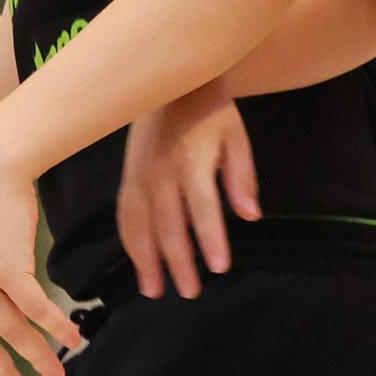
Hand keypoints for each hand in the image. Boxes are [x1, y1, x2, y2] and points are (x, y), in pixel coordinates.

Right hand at [114, 83, 255, 299]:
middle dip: (179, 262)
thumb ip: (241, 176)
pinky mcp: (127, 179)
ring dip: (146, 261)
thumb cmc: (209, 111)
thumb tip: (250, 216)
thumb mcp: (235, 135)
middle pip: (168, 225)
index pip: (202, 208)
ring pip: (139, 226)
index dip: (211, 239)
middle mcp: (160, 172)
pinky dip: (130, 244)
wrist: (168, 83)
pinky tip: (138, 264)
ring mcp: (138, 177)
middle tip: (191, 292)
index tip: (219, 268)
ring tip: (155, 291)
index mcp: (191, 161)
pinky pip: (125, 216)